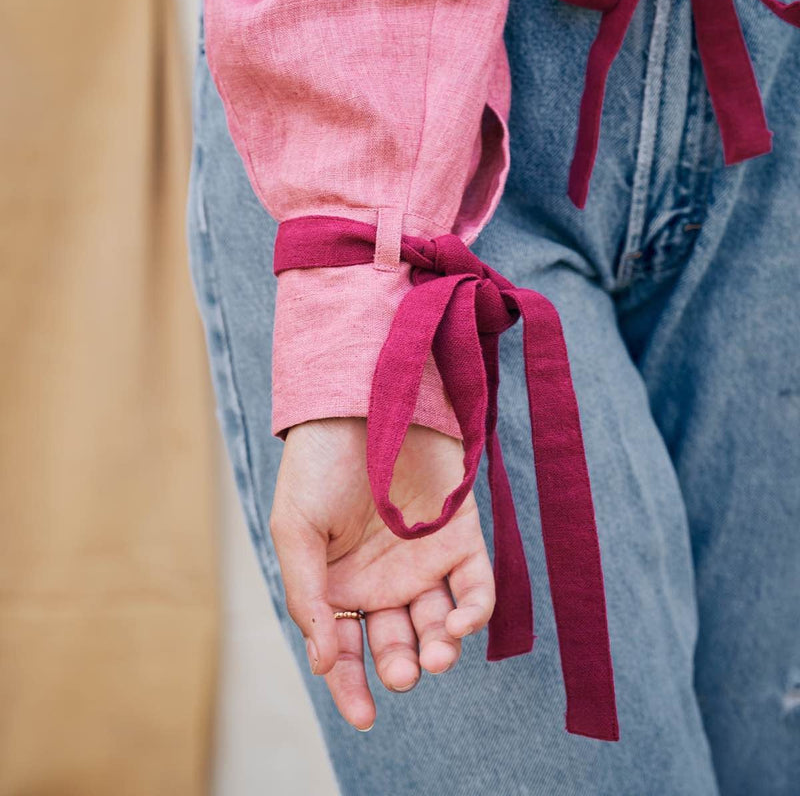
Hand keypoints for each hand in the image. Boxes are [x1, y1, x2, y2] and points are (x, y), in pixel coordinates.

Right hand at [269, 416, 494, 731]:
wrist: (362, 401)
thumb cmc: (318, 463)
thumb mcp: (294, 529)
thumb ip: (307, 594)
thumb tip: (322, 660)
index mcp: (338, 585)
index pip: (345, 651)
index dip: (351, 687)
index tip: (364, 715)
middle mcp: (382, 581)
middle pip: (397, 645)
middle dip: (402, 667)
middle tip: (405, 670)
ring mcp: (424, 561)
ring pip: (439, 626)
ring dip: (440, 649)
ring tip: (435, 655)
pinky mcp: (460, 537)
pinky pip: (476, 587)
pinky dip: (474, 613)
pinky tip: (460, 623)